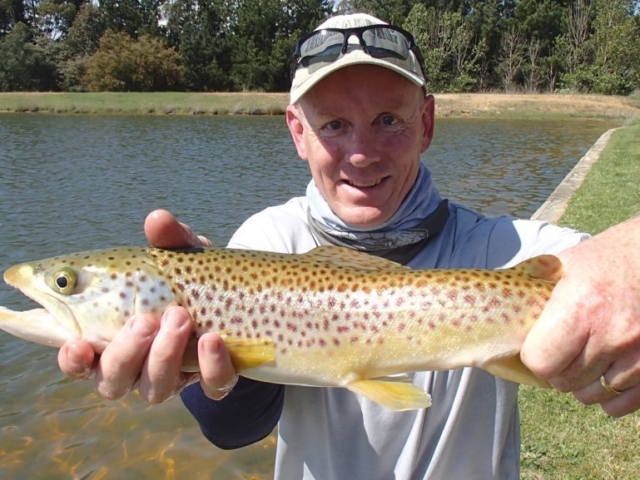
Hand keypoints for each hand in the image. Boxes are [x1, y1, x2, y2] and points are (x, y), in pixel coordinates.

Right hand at [57, 209, 238, 402]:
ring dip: (164, 356)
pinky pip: (211, 386)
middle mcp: (140, 364)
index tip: (76, 343)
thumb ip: (168, 240)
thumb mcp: (182, 254)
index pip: (81, 358)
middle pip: (113, 381)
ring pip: (155, 389)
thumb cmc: (194, 276)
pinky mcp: (215, 380)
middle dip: (125, 352)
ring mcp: (178, 376)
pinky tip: (213, 340)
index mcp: (115, 335)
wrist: (246, 297)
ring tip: (180, 317)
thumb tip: (158, 219)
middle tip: (145, 319)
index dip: (72, 359)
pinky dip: (211, 365)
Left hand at [521, 217, 639, 416]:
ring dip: (583, 383)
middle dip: (557, 370)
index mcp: (579, 307)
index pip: (540, 362)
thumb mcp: (563, 265)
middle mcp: (611, 333)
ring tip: (584, 359)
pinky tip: (606, 374)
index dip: (534, 356)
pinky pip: (623, 403)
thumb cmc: (606, 259)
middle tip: (561, 352)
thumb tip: (491, 302)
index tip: (538, 345)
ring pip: (593, 395)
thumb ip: (531, 288)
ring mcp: (638, 353)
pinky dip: (611, 395)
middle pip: (565, 382)